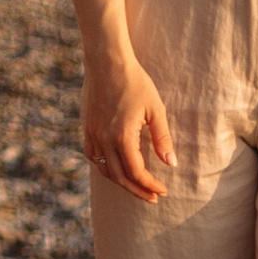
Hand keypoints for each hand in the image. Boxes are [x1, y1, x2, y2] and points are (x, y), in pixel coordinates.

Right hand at [81, 59, 174, 201]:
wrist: (107, 61)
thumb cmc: (135, 82)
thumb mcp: (156, 110)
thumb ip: (162, 139)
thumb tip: (171, 164)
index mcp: (122, 137)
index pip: (136, 173)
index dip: (150, 186)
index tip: (163, 191)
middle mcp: (104, 139)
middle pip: (119, 177)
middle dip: (137, 190)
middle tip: (153, 197)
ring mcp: (92, 133)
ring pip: (104, 169)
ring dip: (121, 181)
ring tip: (137, 186)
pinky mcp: (87, 126)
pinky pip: (92, 155)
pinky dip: (103, 166)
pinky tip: (114, 168)